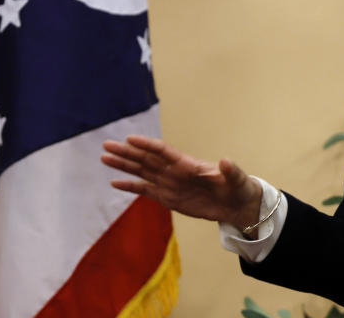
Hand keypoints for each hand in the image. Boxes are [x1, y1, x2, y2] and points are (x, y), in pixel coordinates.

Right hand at [101, 135, 262, 230]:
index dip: (147, 145)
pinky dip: (130, 187)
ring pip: (142, 172)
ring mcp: (170, 184)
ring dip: (124, 165)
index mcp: (189, 164)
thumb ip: (230, 171)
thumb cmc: (238, 188)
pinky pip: (145, 191)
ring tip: (104, 158)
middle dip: (127, 152)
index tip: (130, 138)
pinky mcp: (169, 198)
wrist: (237, 205)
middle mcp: (175, 172)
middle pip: (146, 159)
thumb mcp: (237, 179)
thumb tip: (225, 161)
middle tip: (106, 145)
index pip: (164, 152)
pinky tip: (114, 183)